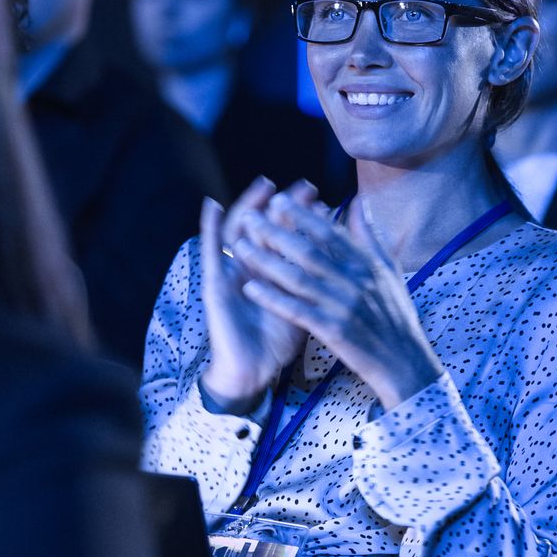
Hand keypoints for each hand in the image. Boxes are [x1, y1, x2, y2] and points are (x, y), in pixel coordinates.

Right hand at [198, 178, 312, 413]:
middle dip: (287, 207)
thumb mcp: (303, 305)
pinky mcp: (214, 282)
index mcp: (275, 273)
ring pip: (242, 232)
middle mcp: (253, 267)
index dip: (305, 219)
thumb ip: (318, 281)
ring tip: (265, 185)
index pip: (290, 238)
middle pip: (270, 229)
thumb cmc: (277, 339)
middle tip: (306, 187)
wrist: (252, 371)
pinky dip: (208, 226)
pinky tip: (212, 205)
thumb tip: (347, 262)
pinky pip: (210, 250)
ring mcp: (232, 272)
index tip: (324, 201)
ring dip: (252, 206)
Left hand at [224, 191, 450, 409]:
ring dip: (266, 260)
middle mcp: (354, 281)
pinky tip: (251, 288)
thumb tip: (359, 202)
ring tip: (240, 246)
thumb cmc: (395, 317)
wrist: (405, 363)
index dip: (302, 216)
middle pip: (308, 250)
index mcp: (367, 265)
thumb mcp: (389, 272)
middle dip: (275, 230)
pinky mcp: (334, 330)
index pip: (330, 234)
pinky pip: (297, 310)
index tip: (278, 200)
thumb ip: (371, 237)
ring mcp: (343, 306)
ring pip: (297, 277)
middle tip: (249, 216)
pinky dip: (273, 298)